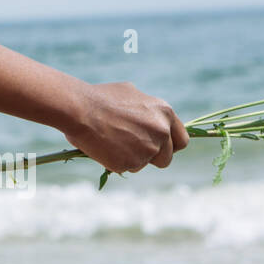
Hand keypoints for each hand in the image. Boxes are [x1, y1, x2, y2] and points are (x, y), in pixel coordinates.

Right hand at [62, 82, 188, 174]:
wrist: (81, 110)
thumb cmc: (102, 98)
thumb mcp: (133, 95)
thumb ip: (148, 111)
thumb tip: (150, 118)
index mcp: (165, 114)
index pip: (182, 141)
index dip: (171, 146)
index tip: (161, 148)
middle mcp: (161, 133)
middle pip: (166, 159)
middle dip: (152, 158)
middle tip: (133, 149)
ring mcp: (147, 150)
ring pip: (143, 164)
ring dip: (131, 158)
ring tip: (112, 140)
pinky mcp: (129, 163)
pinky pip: (126, 168)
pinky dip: (116, 162)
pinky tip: (105, 146)